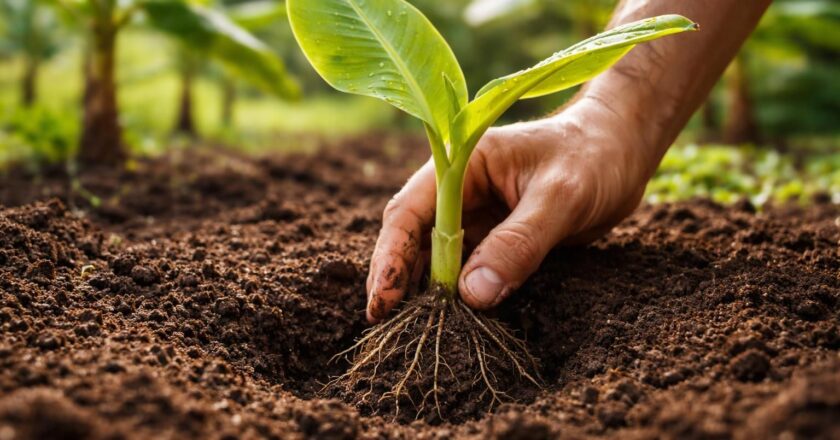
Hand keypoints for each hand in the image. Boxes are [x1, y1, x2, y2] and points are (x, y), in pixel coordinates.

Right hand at [365, 99, 653, 322]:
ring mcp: (476, 214)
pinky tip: (454, 323)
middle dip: (399, 282)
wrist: (623, 150)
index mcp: (462, 164)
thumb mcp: (561, 197)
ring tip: (413, 335)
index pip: (410, 213)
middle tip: (390, 331)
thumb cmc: (595, 158)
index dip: (390, 258)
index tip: (382, 304)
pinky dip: (458, 295)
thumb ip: (518, 243)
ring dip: (427, 293)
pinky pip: (468, 269)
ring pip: (438, 258)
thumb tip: (472, 295)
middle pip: (414, 239)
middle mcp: (459, 190)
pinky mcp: (496, 237)